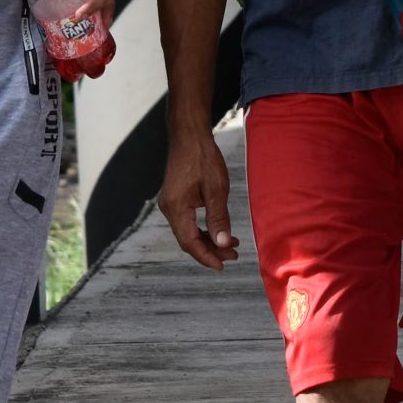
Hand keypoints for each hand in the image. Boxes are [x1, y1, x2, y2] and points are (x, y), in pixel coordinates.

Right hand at [158, 130, 240, 269]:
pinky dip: (203, 229)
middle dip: (210, 250)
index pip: (189, 242)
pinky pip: (188, 221)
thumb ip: (219, 218)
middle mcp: (169, 209)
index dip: (206, 256)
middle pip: (188, 239)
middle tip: (233, 255)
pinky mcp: (175, 199)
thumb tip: (223, 242)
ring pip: (188, 231)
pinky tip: (219, 231)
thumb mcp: (216, 189)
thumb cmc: (202, 158)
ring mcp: (170, 204)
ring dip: (208, 240)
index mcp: (176, 208)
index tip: (222, 266)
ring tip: (231, 245)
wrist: (189, 136)